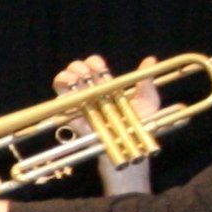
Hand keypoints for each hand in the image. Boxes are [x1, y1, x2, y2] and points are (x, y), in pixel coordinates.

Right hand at [53, 55, 158, 194]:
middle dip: (78, 67)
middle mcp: (92, 93)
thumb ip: (146, 82)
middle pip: (77, 72)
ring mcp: (81, 106)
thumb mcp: (149, 103)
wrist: (129, 151)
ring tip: (75, 79)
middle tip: (86, 73)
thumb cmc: (140, 128)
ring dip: (66, 77)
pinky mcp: (73, 120)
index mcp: (108, 87)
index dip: (94, 63)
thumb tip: (150, 60)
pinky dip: (61, 95)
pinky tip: (67, 92)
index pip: (95, 68)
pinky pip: (61, 105)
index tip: (100, 67)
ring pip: (64, 84)